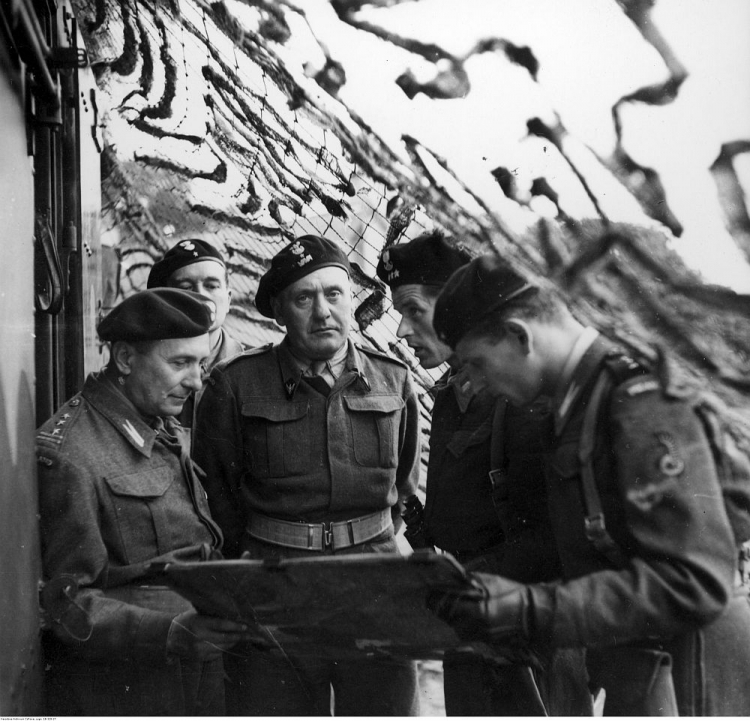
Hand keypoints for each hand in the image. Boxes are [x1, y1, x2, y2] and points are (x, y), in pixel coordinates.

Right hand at [167, 610, 257, 659]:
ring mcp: (199, 650)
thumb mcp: (199, 614)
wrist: (171, 636)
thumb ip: (213, 616)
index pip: (221, 625)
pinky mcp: (200, 658)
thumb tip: (234, 616)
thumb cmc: (188, 620)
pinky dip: (225, 648)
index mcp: (199, 624)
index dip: (235, 626)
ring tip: (241, 637)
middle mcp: (199, 638)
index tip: (245, 626)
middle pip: (224, 638)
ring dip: (233, 642)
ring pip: (223, 647)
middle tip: (249, 633)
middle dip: (238, 636)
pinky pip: (217, 654)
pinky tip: (229, 643)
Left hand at [427, 572, 551, 648]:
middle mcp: (473, 627)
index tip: (431, 590)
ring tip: (458, 602)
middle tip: (441, 594)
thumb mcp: (488, 582)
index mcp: (473, 611)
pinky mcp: (483, 640)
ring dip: (452, 614)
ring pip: (454, 625)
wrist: (532, 615)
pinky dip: (463, 621)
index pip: (442, 606)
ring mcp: (477, 636)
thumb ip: (466, 581)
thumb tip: (448, 578)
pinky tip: (470, 612)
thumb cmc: (511, 594)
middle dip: (442, 605)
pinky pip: (465, 630)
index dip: (434, 596)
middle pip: (445, 616)